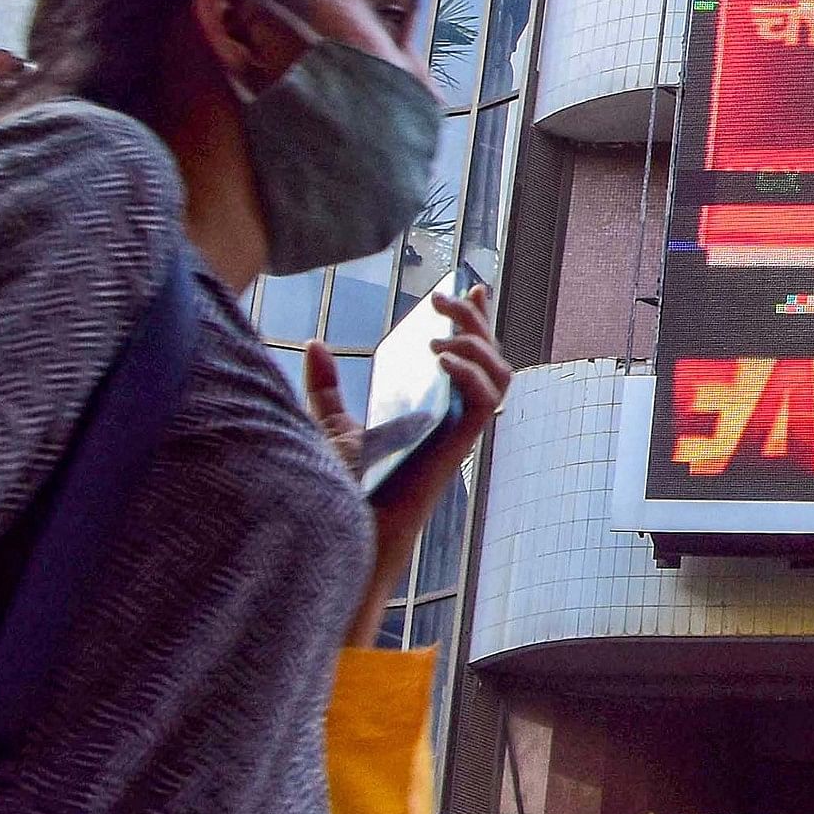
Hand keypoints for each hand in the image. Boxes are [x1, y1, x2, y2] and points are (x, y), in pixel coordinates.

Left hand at [306, 285, 510, 639]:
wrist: (347, 528)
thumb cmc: (346, 487)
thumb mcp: (331, 424)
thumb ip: (326, 387)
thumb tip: (314, 343)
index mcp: (436, 408)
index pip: (470, 355)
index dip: (477, 319)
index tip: (472, 286)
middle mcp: (456, 417)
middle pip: (491, 356)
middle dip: (474, 320)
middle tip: (441, 300)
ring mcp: (461, 430)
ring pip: (500, 374)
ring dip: (477, 343)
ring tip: (439, 333)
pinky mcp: (459, 443)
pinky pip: (487, 401)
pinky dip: (471, 373)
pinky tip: (440, 359)